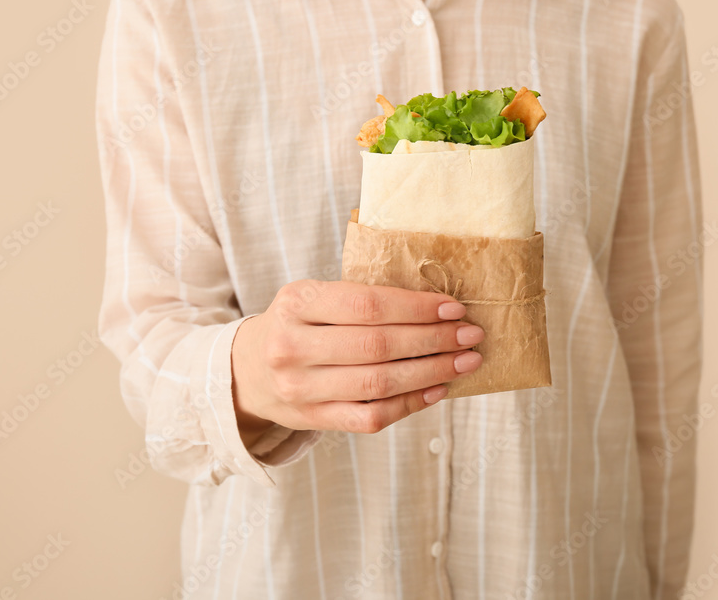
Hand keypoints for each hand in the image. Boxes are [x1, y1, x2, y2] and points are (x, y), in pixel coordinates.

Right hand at [230, 280, 483, 439]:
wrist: (247, 371)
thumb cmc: (298, 326)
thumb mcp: (314, 298)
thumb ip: (360, 300)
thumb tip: (437, 307)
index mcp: (297, 303)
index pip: (367, 305)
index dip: (416, 307)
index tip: (454, 307)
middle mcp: (292, 346)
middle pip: (377, 346)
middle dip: (433, 340)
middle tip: (471, 335)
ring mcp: (300, 388)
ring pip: (378, 384)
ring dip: (431, 372)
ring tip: (464, 362)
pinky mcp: (312, 419)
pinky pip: (371, 416)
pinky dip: (410, 405)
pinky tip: (437, 390)